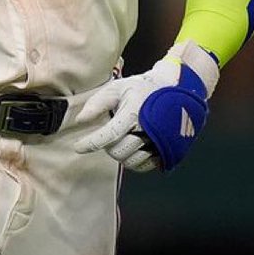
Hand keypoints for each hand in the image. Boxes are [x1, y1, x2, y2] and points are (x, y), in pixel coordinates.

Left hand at [75, 40, 218, 172]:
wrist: (175, 90)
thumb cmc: (142, 89)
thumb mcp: (118, 88)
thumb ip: (97, 103)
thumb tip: (80, 119)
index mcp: (135, 113)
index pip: (109, 135)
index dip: (91, 143)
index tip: (78, 147)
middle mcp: (148, 131)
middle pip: (117, 151)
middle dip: (106, 146)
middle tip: (107, 134)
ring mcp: (159, 143)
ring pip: (129, 161)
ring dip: (119, 154)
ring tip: (119, 139)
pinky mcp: (166, 152)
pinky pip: (143, 166)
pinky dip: (132, 160)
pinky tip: (131, 147)